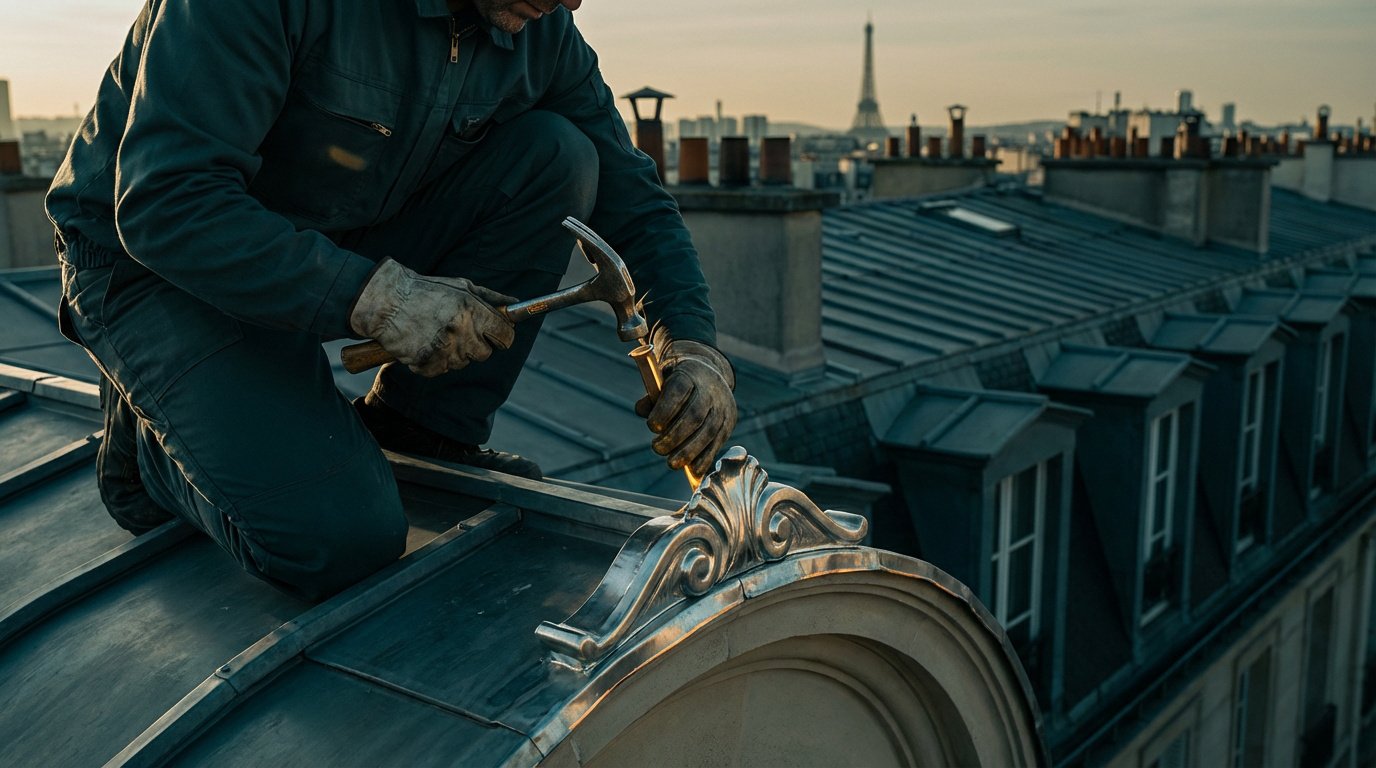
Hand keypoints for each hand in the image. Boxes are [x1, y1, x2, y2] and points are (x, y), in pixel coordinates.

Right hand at [350, 259, 515, 376]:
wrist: (386, 302)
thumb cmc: (425, 291)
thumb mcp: (461, 286)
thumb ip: (490, 298)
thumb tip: (514, 305)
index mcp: (472, 311)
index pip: (505, 336)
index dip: (503, 336)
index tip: (497, 334)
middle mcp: (461, 332)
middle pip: (486, 353)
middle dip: (477, 344)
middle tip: (460, 331)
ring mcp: (443, 351)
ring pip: (463, 363)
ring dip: (455, 352)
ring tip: (437, 333)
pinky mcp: (427, 365)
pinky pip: (442, 370)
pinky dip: (435, 361)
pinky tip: (425, 343)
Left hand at [635, 333, 736, 478]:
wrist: (710, 375)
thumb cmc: (678, 381)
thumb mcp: (662, 380)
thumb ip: (651, 396)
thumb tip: (642, 410)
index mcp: (690, 374)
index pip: (679, 390)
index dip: (665, 410)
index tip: (652, 426)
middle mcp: (711, 390)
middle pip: (695, 415)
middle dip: (675, 436)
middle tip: (657, 448)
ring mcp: (723, 407)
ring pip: (709, 432)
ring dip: (689, 451)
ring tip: (672, 462)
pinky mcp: (728, 423)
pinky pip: (718, 443)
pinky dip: (705, 459)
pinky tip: (692, 470)